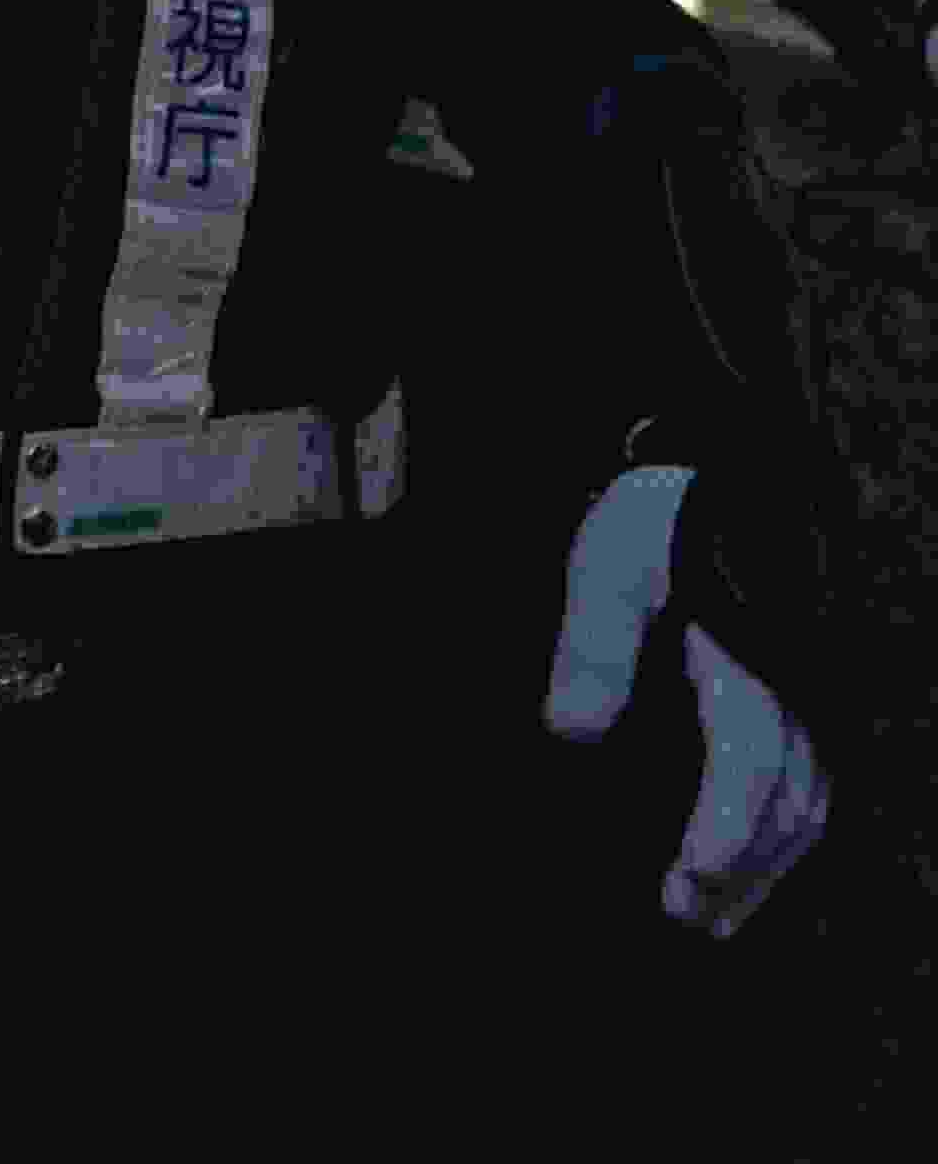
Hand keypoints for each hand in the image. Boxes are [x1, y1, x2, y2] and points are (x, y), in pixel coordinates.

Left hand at [544, 465, 832, 939]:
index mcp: (748, 656)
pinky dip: (786, 830)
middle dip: (744, 870)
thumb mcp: (609, 562)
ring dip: (770, 863)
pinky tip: (747, 866)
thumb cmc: (650, 515)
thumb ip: (594, 644)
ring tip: (716, 918)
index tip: (685, 887)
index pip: (749, 762)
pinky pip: (814, 774)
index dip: (721, 834)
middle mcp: (794, 681)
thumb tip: (571, 732)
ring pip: (812, 797)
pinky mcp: (803, 687)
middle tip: (688, 922)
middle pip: (791, 800)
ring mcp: (808, 686)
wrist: (705, 463)